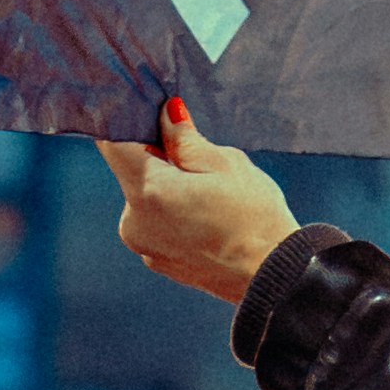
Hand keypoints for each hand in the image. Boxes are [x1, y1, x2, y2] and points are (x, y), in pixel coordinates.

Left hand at [94, 102, 295, 307]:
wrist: (276, 278)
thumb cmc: (254, 219)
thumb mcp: (224, 164)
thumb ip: (185, 139)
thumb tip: (166, 114)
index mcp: (147, 191)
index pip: (112, 143)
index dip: (126, 120)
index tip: (147, 112)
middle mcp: (134, 221)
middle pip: (133, 171)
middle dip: (159, 157)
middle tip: (199, 159)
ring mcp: (145, 246)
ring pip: (146, 198)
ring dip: (168, 187)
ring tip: (211, 194)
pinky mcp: (159, 261)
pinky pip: (157, 224)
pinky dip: (174, 213)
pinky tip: (208, 217)